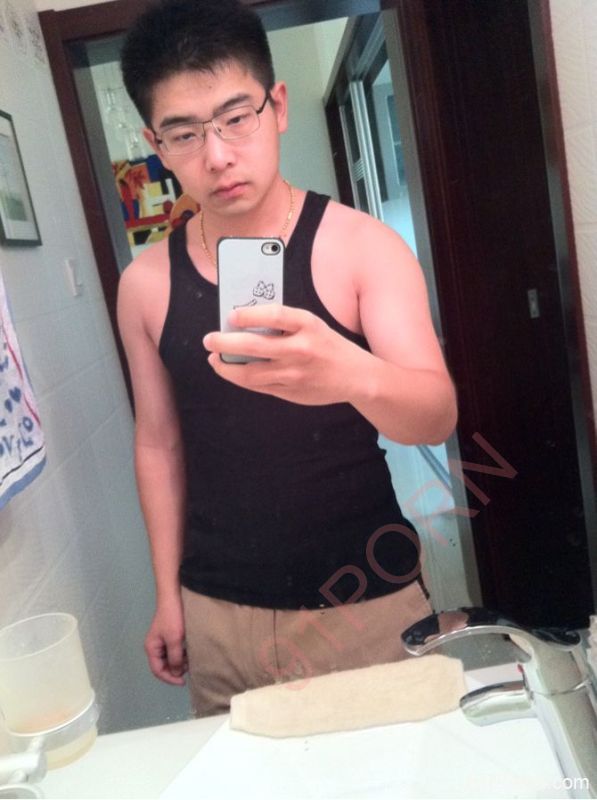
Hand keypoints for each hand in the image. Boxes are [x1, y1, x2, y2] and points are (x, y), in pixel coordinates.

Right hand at [145, 595, 187, 685]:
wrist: (174, 596)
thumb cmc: (173, 618)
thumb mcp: (174, 640)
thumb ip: (175, 658)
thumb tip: (176, 673)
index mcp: (152, 648)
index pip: (158, 671)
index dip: (170, 678)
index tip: (183, 681)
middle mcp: (155, 646)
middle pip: (164, 665)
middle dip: (176, 669)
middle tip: (189, 667)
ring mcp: (162, 640)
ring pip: (170, 658)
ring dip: (180, 661)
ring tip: (191, 659)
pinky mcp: (170, 634)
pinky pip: (174, 649)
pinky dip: (181, 653)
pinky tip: (190, 650)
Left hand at [203, 304, 367, 404]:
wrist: (356, 377)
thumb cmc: (328, 345)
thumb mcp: (312, 325)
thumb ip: (283, 323)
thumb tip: (242, 320)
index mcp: (308, 325)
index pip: (273, 316)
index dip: (248, 315)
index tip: (230, 316)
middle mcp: (300, 349)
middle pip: (253, 347)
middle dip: (224, 343)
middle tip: (209, 340)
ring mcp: (295, 374)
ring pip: (250, 373)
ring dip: (226, 367)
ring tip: (214, 359)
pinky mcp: (291, 392)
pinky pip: (258, 386)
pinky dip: (240, 379)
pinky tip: (232, 371)